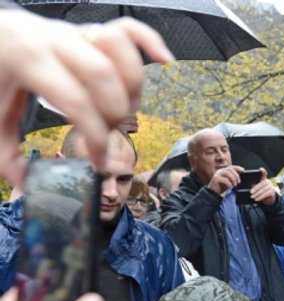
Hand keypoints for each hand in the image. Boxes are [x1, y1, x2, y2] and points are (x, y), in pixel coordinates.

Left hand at [0, 12, 172, 183]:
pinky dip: (149, 42)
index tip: (98, 162)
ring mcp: (72, 31)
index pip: (76, 101)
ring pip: (120, 50)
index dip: (94, 138)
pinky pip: (127, 28)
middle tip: (108, 135)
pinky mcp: (85, 29)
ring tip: (125, 108)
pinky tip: (163, 60)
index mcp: (26, 57)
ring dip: (132, 85)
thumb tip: (31, 184)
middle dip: (114, 113)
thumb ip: (7, 157)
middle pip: (104, 75)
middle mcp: (53, 38)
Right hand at [208, 166, 241, 195]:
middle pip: (230, 169)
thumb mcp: (229, 181)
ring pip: (227, 173)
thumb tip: (241, 175)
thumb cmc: (222, 187)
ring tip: (234, 185)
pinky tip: (230, 187)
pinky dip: (229, 183)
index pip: (231, 167)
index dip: (238, 168)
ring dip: (233, 179)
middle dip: (236, 175)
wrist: (214, 193)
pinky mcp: (216, 179)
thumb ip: (233, 178)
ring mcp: (217, 174)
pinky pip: (224, 179)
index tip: (243, 170)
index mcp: (224, 171)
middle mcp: (220, 171)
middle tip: (238, 182)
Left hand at [250, 168, 276, 205]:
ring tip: (252, 197)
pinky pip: (265, 194)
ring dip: (257, 194)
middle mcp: (268, 182)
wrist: (269, 198)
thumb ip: (255, 186)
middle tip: (251, 192)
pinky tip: (257, 199)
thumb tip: (250, 188)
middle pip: (262, 184)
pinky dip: (260, 197)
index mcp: (264, 179)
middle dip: (255, 188)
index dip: (263, 171)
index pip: (264, 174)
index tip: (260, 169)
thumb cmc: (262, 192)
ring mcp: (271, 187)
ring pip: (263, 190)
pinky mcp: (272, 192)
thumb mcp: (259, 188)